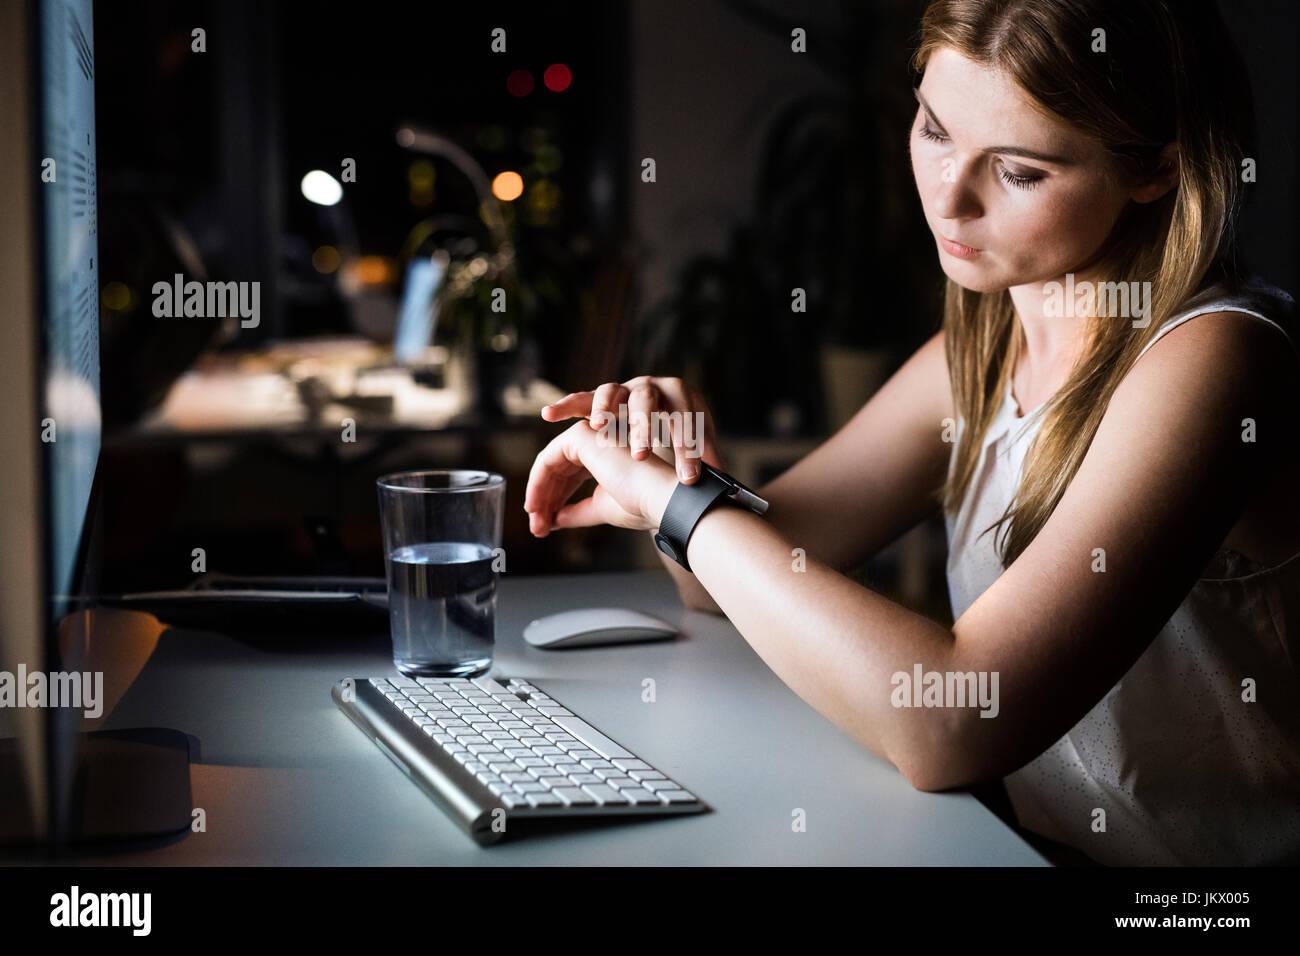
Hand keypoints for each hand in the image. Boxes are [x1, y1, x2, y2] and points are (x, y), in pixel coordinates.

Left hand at [524, 418, 677, 536]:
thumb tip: (555, 519)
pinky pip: (547, 459)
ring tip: (536, 523)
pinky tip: (535, 506)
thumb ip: (578, 511)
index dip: (555, 500)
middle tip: (537, 528)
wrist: (662, 498)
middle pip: (557, 470)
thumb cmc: (644, 504)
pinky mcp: (582, 435)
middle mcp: (596, 440)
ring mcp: (590, 434)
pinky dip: (537, 482)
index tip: (546, 526)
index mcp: (605, 455)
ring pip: (549, 465)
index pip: (570, 476)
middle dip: (543, 500)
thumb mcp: (602, 508)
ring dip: (538, 494)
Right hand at [540, 375, 725, 483]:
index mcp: (682, 396)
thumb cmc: (684, 427)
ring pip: (611, 392)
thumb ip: (709, 460)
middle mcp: (651, 387)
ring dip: (603, 410)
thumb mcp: (700, 441)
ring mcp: (624, 390)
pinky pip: (581, 399)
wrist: (665, 404)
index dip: (689, 448)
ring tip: (595, 428)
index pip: (688, 419)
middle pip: (647, 401)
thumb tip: (725, 481)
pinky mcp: (601, 399)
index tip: (690, 478)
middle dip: (643, 428)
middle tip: (641, 456)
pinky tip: (550, 416)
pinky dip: (567, 405)